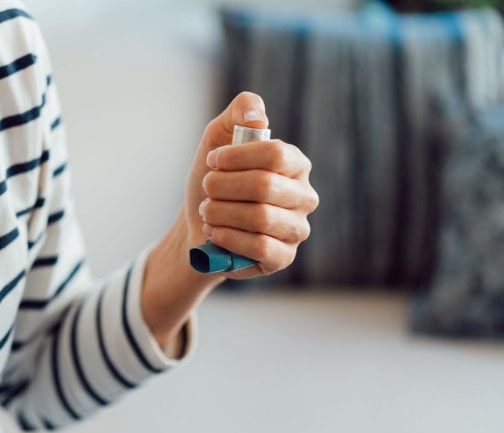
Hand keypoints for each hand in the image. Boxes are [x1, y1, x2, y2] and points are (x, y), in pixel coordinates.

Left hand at [185, 92, 318, 278]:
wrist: (198, 224)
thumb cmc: (214, 180)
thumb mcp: (218, 138)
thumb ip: (240, 112)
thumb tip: (258, 116)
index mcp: (295, 164)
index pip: (275, 153)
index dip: (236, 157)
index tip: (213, 161)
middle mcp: (304, 196)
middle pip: (264, 185)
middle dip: (222, 186)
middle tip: (207, 190)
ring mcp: (297, 229)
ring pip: (259, 217)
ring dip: (220, 212)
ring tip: (208, 212)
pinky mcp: (283, 257)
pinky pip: (259, 247)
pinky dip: (228, 237)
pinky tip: (215, 232)